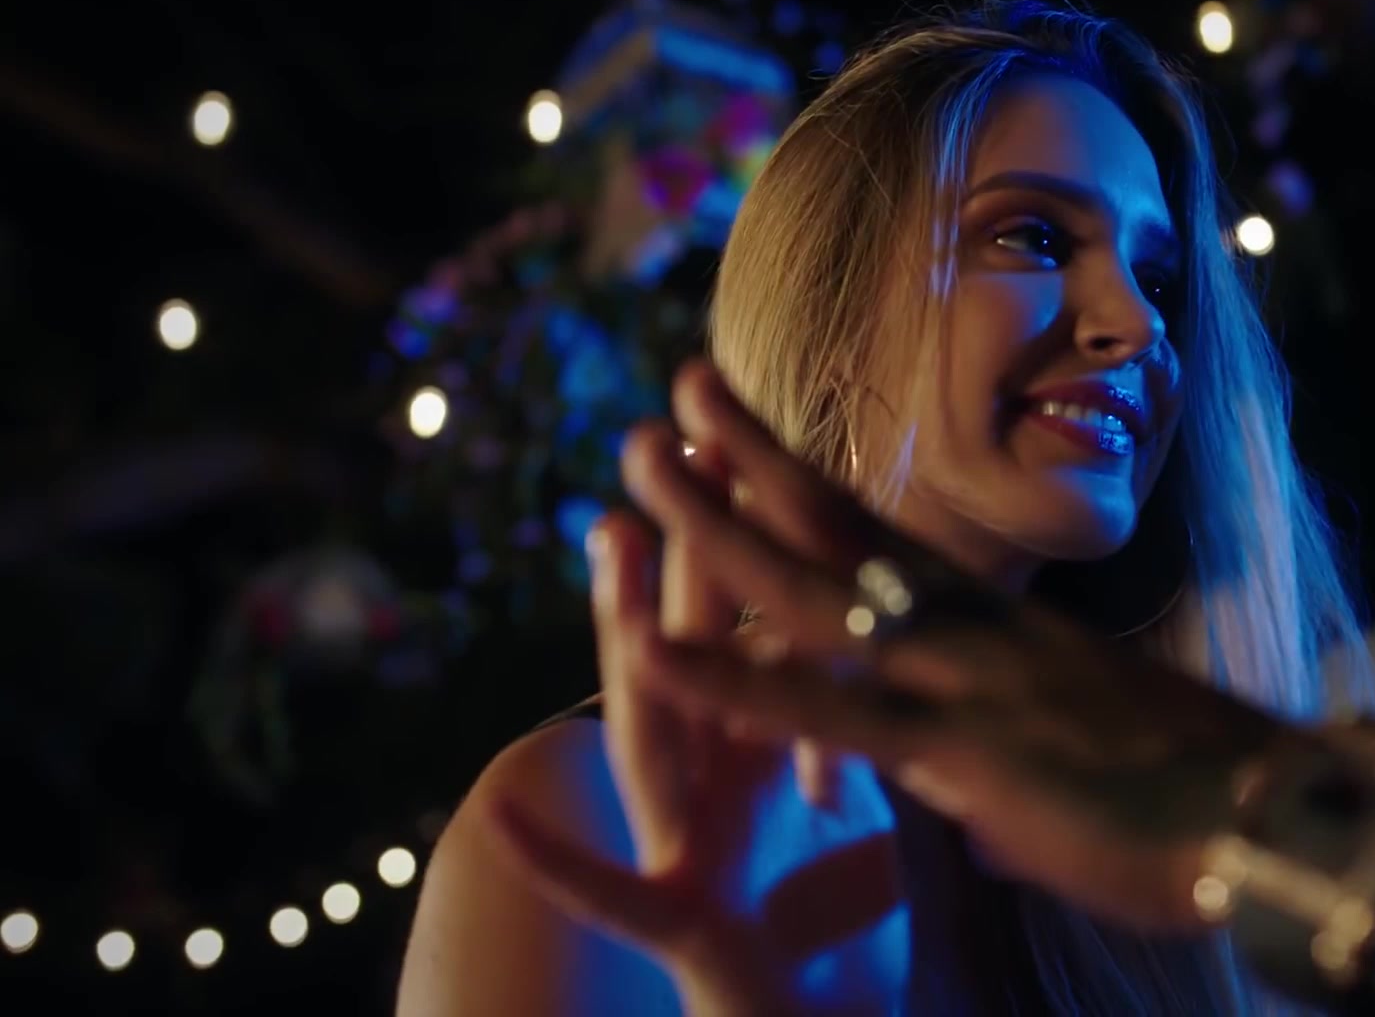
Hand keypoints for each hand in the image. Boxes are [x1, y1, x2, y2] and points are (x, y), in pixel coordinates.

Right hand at [488, 452, 904, 1015]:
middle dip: (690, 545)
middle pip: (707, 650)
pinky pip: (619, 895)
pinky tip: (495, 814)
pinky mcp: (686, 933)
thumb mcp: (853, 824)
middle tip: (665, 434)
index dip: (766, 539)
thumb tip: (867, 667)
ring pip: (656, 730)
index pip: (769, 628)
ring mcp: (695, 850)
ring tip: (605, 543)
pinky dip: (561, 859)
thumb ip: (845, 745)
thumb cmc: (835, 952)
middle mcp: (725, 785)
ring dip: (626, 638)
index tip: (761, 437)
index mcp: (776, 754)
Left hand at [613, 361, 1306, 932]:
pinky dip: (739, 686)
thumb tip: (959, 791)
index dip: (814, 487)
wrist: (1278, 822)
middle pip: (840, 526)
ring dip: (716, 521)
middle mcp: (973, 630)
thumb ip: (998, 757)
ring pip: (812, 588)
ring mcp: (961, 677)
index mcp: (1001, 629)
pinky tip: (659, 657)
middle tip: (678, 388)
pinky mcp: (963, 749)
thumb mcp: (1083, 758)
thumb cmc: (1200, 795)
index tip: (751, 437)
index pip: (888, 540)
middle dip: (751, 456)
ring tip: (637, 457)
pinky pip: (831, 712)